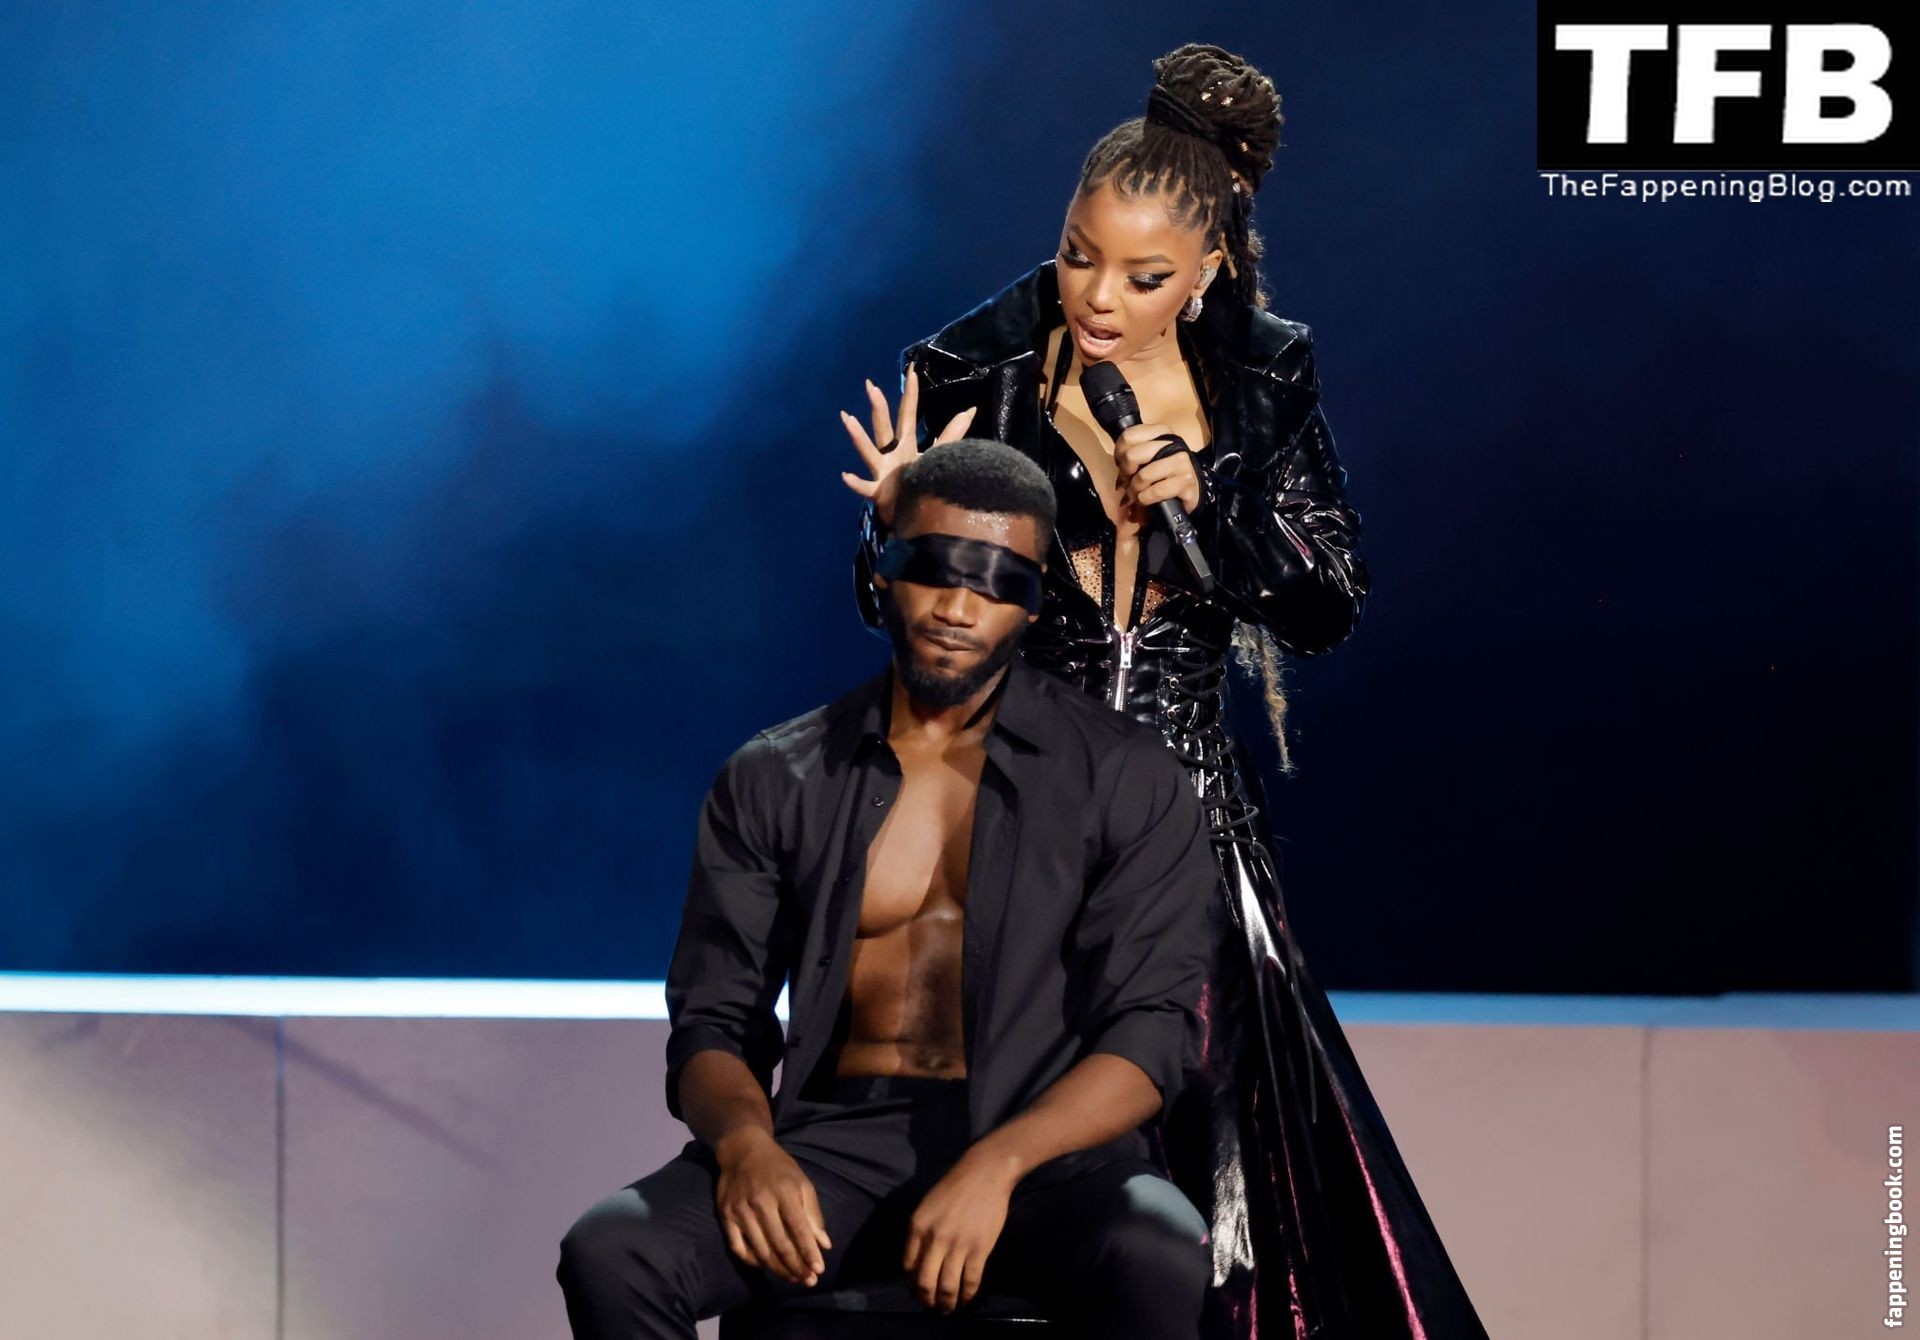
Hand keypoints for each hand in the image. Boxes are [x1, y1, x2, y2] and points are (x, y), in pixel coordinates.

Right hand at [712, 1129, 831, 1286]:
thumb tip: (824, 1244)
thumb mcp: (802, 1182)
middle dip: (796, 1267)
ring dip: (778, 1269)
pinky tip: (766, 1266)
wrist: (743, 1150)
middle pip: (780, 1244)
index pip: (799, 1229)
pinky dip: (753, 1262)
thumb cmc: (778, 1167)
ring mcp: (741, 1210)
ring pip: (760, 1250)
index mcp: (784, 1191)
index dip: (809, 1252)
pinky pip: (739, 1248)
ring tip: (792, 1278)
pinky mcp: (726, 1216)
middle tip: (808, 1281)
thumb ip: (813, 1213)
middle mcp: (761, 1202)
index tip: (819, 1270)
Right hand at [840, 364, 978, 526]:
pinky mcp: (878, 492)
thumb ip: (953, 434)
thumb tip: (971, 409)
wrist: (911, 517)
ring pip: (868, 451)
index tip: (912, 370)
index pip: (908, 414)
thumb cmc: (920, 483)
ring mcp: (881, 471)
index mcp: (905, 444)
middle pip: (884, 427)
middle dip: (879, 407)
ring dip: (858, 436)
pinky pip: (865, 486)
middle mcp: (891, 454)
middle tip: (870, 385)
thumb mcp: (937, 456)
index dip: (911, 394)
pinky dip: (855, 482)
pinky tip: (846, 475)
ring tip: (847, 418)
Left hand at [902, 1149, 1017, 1313]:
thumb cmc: (955, 1187)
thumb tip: (920, 1261)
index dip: (912, 1285)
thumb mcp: (927, 1206)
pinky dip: (967, 1295)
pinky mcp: (979, 1249)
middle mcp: (934, 1238)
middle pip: (925, 1282)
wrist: (984, 1173)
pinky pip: (970, 1281)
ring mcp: (958, 1245)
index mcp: (917, 1226)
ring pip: (947, 1286)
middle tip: (932, 1306)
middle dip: (927, 1300)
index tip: (918, 1292)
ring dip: (947, 1303)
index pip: (908, 1267)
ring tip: (948, 1308)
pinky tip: (966, 1299)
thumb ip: (921, 1232)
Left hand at [1114, 423, 1201, 514]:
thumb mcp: (1148, 460)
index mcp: (1160, 432)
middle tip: (1127, 483)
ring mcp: (1181, 462)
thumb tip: (1119, 479)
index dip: (1119, 454)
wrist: (1192, 490)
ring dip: (1134, 491)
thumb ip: (1131, 459)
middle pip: (1132, 455)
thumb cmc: (1165, 475)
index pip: (1128, 437)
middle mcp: (1172, 443)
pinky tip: (1145, 500)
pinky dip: (1145, 499)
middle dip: (1125, 474)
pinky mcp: (1186, 481)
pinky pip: (1155, 491)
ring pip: (1143, 475)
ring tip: (1135, 496)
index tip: (1123, 466)